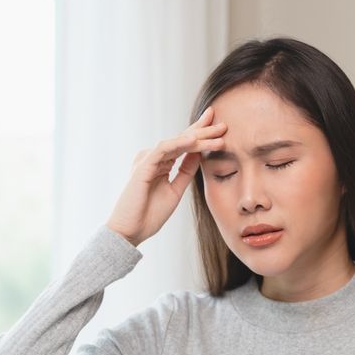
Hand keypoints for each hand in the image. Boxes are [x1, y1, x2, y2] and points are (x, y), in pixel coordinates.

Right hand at [105, 106, 226, 245]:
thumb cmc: (149, 214)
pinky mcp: (143, 165)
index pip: (184, 145)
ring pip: (177, 142)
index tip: (220, 128)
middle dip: (203, 130)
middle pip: (182, 139)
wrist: (131, 230)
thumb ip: (185, 171)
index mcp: (161, 163)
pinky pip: (163, 149)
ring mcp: (148, 160)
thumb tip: (199, 154)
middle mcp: (154, 158)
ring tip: (217, 133)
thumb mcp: (176, 190)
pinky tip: (194, 139)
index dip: (201, 135)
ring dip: (198, 137)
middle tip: (223, 124)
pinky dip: (179, 143)